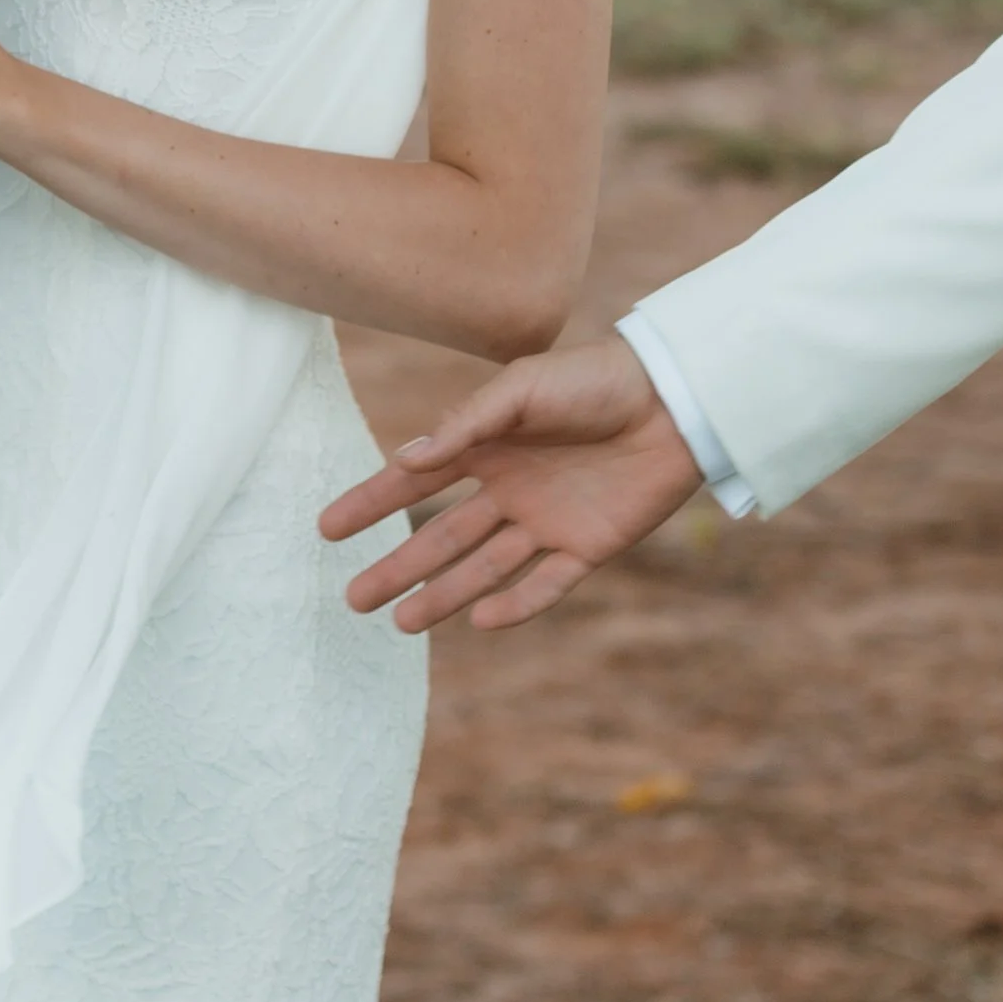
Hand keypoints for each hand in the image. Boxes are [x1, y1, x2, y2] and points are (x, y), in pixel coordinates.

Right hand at [318, 334, 702, 633]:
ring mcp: (547, 521)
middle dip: (397, 567)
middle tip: (353, 598)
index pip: (415, 482)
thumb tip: (405, 458)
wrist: (674, 399)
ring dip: (444, 595)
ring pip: (484, 567)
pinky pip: (546, 583)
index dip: (371, 504)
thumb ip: (466, 425)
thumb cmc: (594, 378)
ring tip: (401, 623)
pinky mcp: (589, 546)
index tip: (327, 528)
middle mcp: (509, 488)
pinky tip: (480, 620)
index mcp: (487, 445)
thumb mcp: (522, 388)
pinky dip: (515, 604)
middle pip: (441, 537)